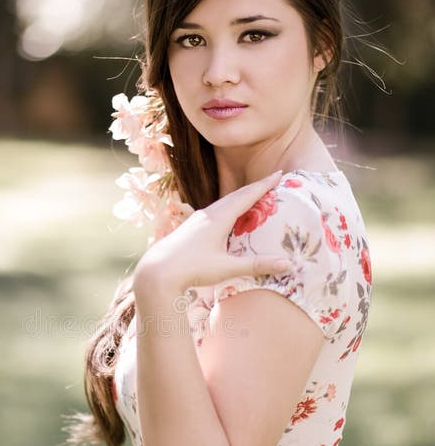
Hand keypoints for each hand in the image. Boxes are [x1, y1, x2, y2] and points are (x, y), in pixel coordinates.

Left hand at [133, 170, 291, 293]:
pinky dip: (229, 208)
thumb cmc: (192, 268)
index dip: (265, 185)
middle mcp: (208, 213)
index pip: (247, 196)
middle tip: (272, 182)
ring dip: (241, 198)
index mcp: (219, 218)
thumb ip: (257, 265)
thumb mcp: (227, 268)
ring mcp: (197, 219)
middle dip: (255, 188)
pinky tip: (228, 216)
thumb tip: (287, 265)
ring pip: (224, 202)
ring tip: (254, 197)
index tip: (280, 173)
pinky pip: (215, 211)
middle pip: (236, 195)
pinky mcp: (190, 227)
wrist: (157, 272)